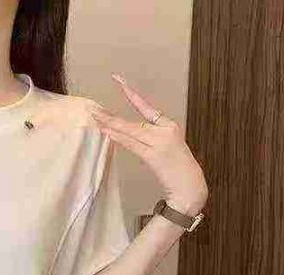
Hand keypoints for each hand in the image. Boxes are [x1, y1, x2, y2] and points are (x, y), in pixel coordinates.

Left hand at [90, 74, 207, 215]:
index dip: (130, 93)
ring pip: (130, 131)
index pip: (145, 106)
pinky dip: (118, 137)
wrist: (190, 185)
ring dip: (110, 125)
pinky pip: (132, 144)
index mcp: (169, 125)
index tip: (118, 81)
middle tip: (94, 109)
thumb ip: (151, 139)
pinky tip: (107, 132)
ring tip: (95, 118)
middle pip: (132, 121)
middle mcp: (164, 130)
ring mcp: (159, 142)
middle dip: (111, 116)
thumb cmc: (178, 170)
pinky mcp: (154, 155)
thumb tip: (127, 136)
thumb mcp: (167, 148)